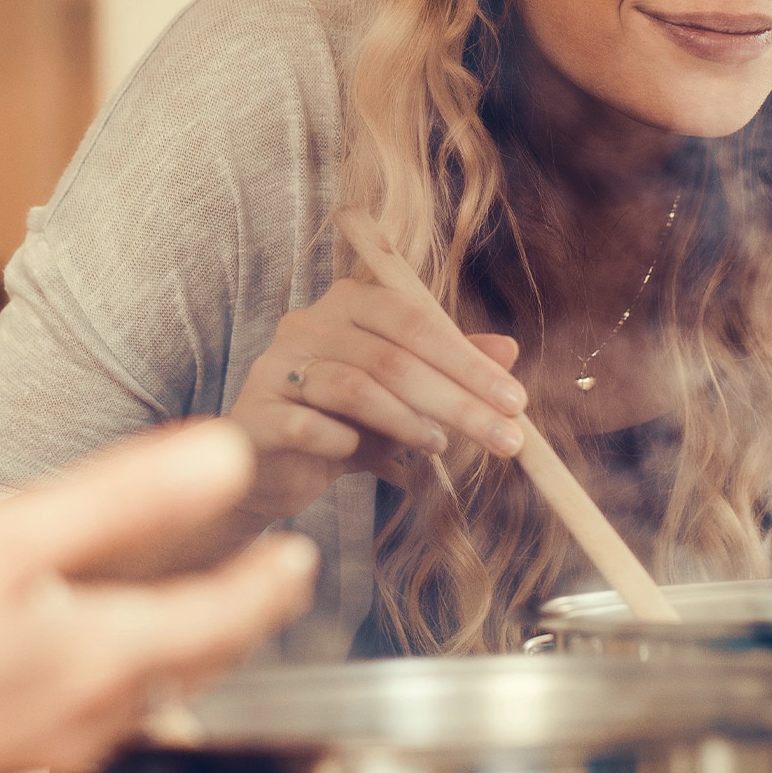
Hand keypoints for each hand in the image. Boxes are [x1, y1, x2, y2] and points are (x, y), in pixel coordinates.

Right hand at [0, 421, 318, 772]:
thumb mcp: (2, 538)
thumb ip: (123, 499)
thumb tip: (226, 461)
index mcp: (100, 660)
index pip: (223, 620)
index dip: (267, 584)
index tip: (298, 559)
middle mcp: (83, 722)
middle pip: (187, 664)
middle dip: (231, 619)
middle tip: (260, 581)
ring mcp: (33, 754)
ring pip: (136, 695)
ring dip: (173, 649)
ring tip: (184, 607)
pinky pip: (79, 715)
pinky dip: (109, 673)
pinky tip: (75, 651)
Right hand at [229, 276, 527, 526]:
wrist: (269, 469)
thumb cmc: (342, 422)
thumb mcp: (403, 394)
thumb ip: (448, 368)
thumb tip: (509, 350)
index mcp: (349, 302)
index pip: (415, 320)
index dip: (468, 361)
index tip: (516, 402)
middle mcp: (308, 323)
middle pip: (392, 356)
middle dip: (457, 401)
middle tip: (506, 439)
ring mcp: (276, 366)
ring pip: (353, 386)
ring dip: (407, 421)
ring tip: (438, 446)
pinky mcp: (255, 414)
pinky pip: (308, 425)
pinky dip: (346, 443)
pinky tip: (362, 455)